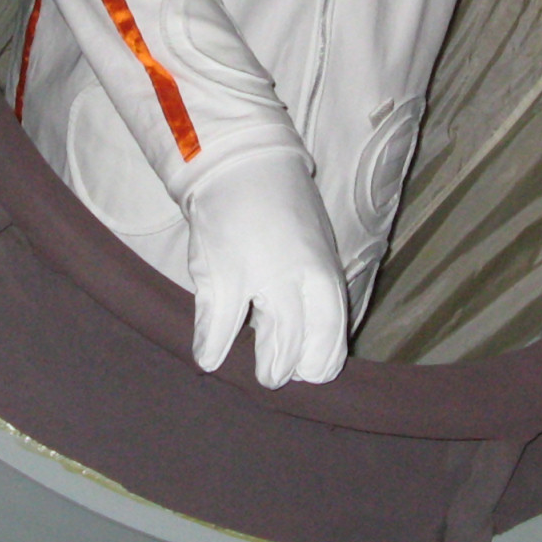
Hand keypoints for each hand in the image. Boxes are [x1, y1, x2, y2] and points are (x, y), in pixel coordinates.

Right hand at [182, 147, 347, 388]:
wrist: (241, 165)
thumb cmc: (282, 204)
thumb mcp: (315, 243)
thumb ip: (312, 285)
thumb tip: (303, 328)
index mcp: (323, 270)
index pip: (331, 331)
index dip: (322, 360)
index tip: (312, 371)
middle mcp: (296, 279)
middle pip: (299, 342)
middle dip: (289, 367)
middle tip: (279, 376)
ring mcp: (257, 279)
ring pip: (269, 341)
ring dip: (266, 365)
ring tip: (263, 375)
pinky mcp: (219, 276)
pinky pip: (216, 326)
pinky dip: (211, 346)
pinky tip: (209, 358)